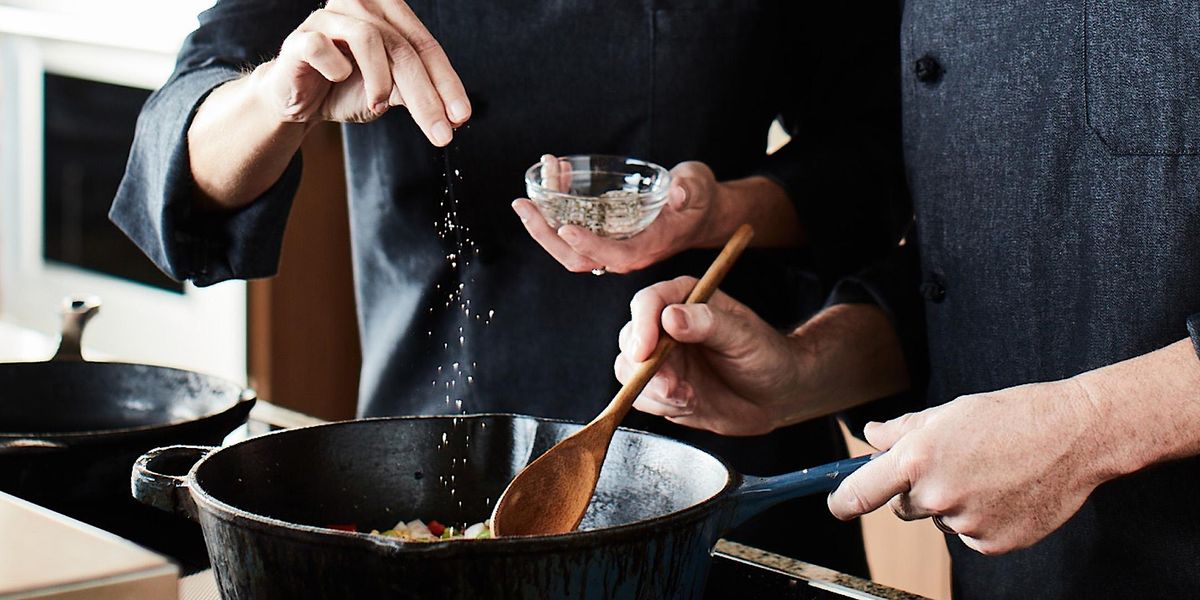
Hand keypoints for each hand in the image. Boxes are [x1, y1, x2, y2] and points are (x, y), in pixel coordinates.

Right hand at [257, 0, 469, 144]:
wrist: (297, 101)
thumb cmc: (345, 88)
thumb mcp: (390, 91)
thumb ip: (418, 92)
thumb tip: (455, 115)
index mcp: (388, 13)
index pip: (426, 46)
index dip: (446, 83)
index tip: (461, 117)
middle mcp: (361, 6)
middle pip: (404, 48)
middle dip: (426, 96)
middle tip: (441, 132)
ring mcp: (329, 17)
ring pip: (369, 39)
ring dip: (380, 81)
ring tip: (378, 105)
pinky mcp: (301, 37)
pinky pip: (324, 48)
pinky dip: (336, 69)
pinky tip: (336, 79)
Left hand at [511, 160, 721, 273]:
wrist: (701, 211)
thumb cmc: (701, 199)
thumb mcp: (700, 189)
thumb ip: (690, 190)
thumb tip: (679, 191)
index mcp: (648, 247)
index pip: (614, 256)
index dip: (588, 245)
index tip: (565, 227)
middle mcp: (624, 252)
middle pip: (577, 257)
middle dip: (545, 233)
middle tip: (523, 204)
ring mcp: (610, 244)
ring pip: (568, 243)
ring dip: (546, 214)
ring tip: (543, 173)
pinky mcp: (603, 232)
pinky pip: (573, 225)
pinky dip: (559, 202)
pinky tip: (558, 172)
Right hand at [613, 276, 805, 434]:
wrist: (779, 395)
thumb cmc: (768, 356)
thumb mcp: (744, 336)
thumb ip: (709, 323)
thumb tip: (671, 317)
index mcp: (687, 299)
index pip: (648, 303)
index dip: (642, 326)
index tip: (645, 352)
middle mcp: (667, 326)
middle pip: (631, 339)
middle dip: (646, 368)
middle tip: (673, 388)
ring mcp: (662, 358)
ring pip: (629, 370)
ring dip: (654, 391)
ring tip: (689, 398)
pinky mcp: (661, 387)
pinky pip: (640, 396)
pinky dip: (659, 406)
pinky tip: (689, 404)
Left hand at [828, 379, 1106, 554]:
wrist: (1074, 435)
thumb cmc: (1009, 416)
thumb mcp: (948, 413)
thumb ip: (902, 431)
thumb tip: (870, 437)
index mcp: (917, 459)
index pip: (860, 493)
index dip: (842, 502)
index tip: (837, 505)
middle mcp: (937, 496)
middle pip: (902, 507)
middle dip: (916, 490)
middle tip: (953, 463)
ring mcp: (966, 523)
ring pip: (941, 520)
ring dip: (953, 503)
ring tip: (989, 472)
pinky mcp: (993, 543)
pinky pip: (970, 535)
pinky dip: (982, 518)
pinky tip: (1006, 492)